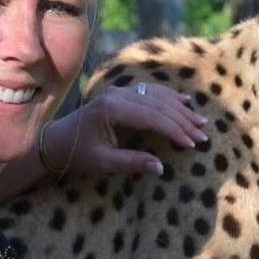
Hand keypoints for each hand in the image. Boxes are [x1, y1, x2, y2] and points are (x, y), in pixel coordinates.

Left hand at [42, 83, 207, 175]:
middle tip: (201, 134)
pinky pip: (149, 91)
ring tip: (199, 120)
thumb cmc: (78, 153)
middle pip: (158, 104)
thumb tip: (161, 168)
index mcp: (112, 109)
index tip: (191, 143)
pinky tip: (183, 101)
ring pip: (156, 95)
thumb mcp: (103, 162)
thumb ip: (132, 162)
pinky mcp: (120, 93)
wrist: (56, 139)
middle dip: (182, 120)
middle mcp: (117, 94)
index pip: (152, 116)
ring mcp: (119, 91)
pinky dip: (168, 97)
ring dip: (179, 107)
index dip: (174, 130)